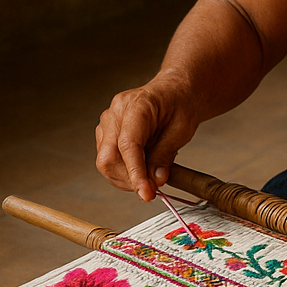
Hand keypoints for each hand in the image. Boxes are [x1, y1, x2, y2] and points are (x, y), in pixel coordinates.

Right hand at [95, 75, 198, 200]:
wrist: (175, 93)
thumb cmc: (180, 105)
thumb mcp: (182, 130)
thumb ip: (165, 155)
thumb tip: (154, 181)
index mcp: (137, 105)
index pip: (128, 145)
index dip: (135, 173)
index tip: (146, 193)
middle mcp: (116, 112)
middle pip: (108, 157)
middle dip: (129, 180)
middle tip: (150, 190)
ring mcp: (108, 121)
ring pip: (105, 161)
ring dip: (126, 178)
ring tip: (149, 178)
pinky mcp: (106, 132)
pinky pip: (107, 158)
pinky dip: (123, 171)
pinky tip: (140, 170)